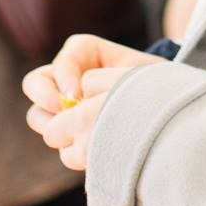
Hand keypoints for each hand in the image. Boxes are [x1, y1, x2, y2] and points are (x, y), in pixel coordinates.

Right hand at [22, 35, 163, 170]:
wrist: (171, 113)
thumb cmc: (156, 86)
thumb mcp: (141, 74)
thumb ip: (109, 79)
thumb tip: (77, 101)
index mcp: (86, 54)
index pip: (65, 57)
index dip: (64, 74)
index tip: (77, 94)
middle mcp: (69, 80)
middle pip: (35, 83)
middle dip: (46, 98)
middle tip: (66, 112)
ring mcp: (67, 111)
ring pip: (39, 118)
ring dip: (53, 125)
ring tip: (80, 132)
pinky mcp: (73, 138)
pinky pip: (59, 146)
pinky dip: (71, 149)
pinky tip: (92, 150)